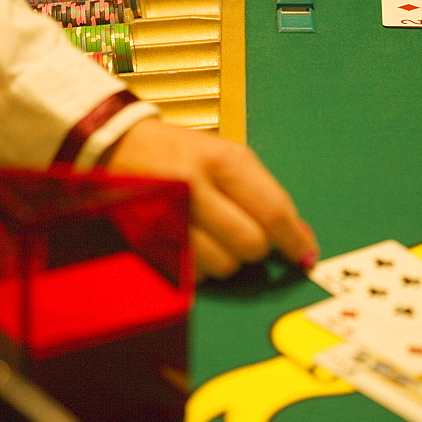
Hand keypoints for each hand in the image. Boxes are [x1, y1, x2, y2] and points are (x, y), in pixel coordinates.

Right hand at [101, 117, 318, 279]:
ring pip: (223, 266)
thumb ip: (263, 194)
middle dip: (256, 248)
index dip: (294, 240)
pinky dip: (200, 267)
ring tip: (214, 235)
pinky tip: (191, 243)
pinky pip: (193, 274)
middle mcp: (195, 186)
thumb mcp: (224, 155)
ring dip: (227, 260)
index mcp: (221, 160)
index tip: (305, 256)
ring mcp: (169, 216)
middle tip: (246, 235)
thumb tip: (301, 240)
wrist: (117, 146)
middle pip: (251, 245)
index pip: (273, 211)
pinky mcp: (149, 241)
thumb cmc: (179, 152)